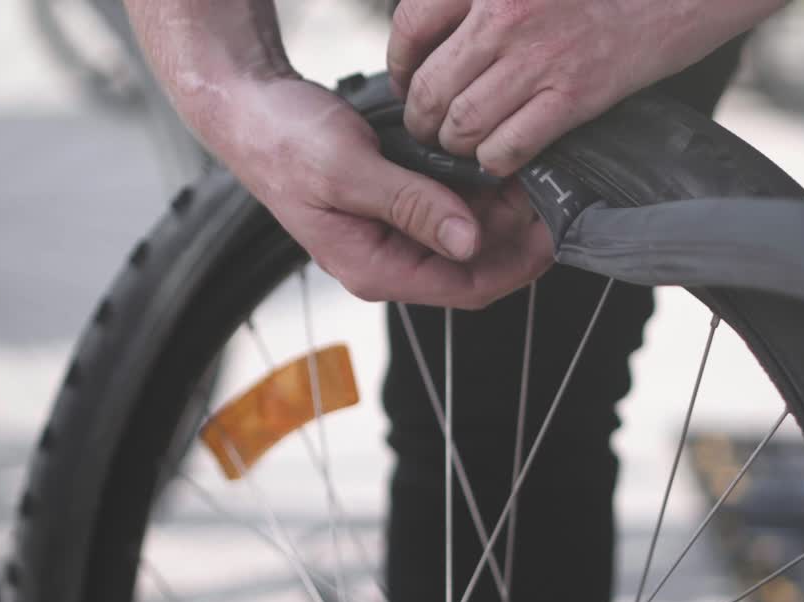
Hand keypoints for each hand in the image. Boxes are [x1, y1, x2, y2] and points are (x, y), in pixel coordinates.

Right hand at [210, 77, 551, 308]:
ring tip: (532, 173)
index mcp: (372, 267)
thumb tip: (469, 241)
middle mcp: (385, 261)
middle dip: (518, 236)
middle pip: (473, 268)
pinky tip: (498, 166)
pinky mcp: (393, 211)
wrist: (249, 110)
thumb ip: (411, 205)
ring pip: (466, 241)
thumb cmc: (284, 140)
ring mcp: (389, 238)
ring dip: (503, 213)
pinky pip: (450, 214)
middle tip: (552, 189)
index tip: (555, 229)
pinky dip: (480, 195)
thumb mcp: (349, 170)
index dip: (519, 265)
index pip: (466, 289)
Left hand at [387, 0, 779, 175]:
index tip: (406, 81)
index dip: (399, 64)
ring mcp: (538, 57)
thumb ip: (476, 2)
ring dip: (454, 145)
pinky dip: (494, 161)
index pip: (411, 25)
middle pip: (429, 85)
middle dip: (421, 118)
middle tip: (428, 128)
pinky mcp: (573, 96)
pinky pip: (505, 148)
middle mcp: (505, 13)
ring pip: (460, 124)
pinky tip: (500, 155)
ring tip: (462, 144)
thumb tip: (429, 39)